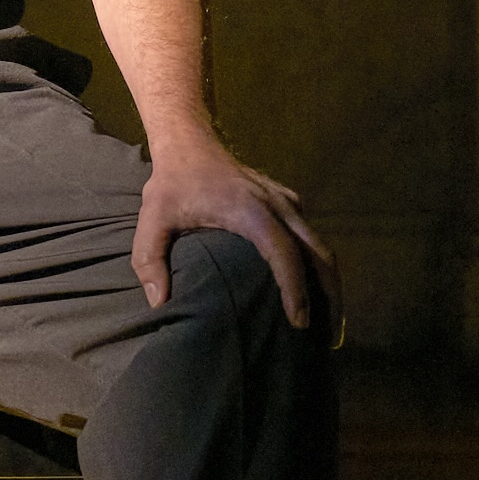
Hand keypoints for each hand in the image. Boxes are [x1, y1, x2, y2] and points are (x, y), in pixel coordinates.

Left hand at [131, 130, 339, 335]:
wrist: (189, 144)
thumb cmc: (172, 184)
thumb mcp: (152, 219)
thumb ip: (150, 260)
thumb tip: (161, 303)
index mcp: (250, 212)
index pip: (284, 254)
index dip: (295, 289)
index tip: (299, 321)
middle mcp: (277, 206)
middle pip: (319, 253)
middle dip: (329, 295)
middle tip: (325, 335)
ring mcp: (286, 201)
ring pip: (320, 245)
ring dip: (329, 281)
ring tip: (327, 321)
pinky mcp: (288, 201)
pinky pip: (311, 235)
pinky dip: (318, 263)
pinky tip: (313, 289)